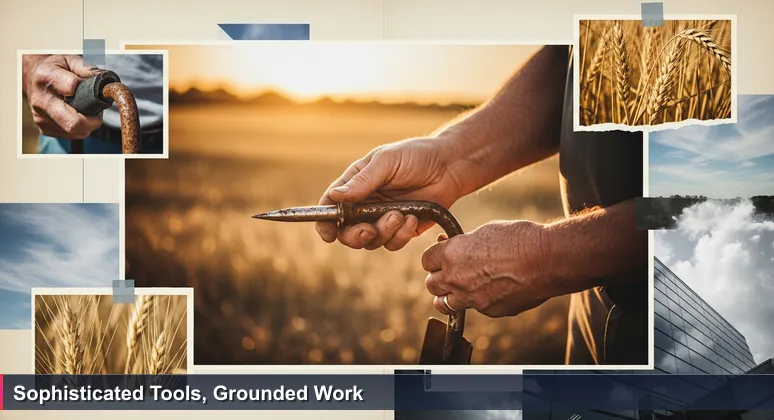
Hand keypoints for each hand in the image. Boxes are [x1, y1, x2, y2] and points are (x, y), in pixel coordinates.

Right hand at [22, 55, 101, 138]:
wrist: (35, 80)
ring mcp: (41, 117)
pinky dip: (81, 129)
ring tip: (87, 110)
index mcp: (46, 77)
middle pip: (73, 122)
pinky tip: (78, 116)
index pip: (71, 88)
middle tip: (98, 111)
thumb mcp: (72, 61)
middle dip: (93, 120)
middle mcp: (41, 99)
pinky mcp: (45, 129)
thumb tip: (104, 82)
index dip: (88, 92)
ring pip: (76, 131)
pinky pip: (73, 136)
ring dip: (88, 124)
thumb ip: (87, 69)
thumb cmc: (59, 70)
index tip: (93, 91)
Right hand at [316, 137, 467, 250]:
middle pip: (347, 232)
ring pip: (370, 241)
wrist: (450, 166)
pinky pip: (393, 243)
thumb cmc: (416, 156)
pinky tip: (413, 218)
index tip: (327, 233)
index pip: (330, 206)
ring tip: (401, 215)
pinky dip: (401, 235)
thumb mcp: (386, 162)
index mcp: (355, 184)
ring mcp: (382, 218)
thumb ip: (362, 181)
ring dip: (383, 232)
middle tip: (369, 231)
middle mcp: (365, 204)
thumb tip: (334, 197)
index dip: (324, 222)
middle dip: (356, 236)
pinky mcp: (402, 229)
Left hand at [421, 220, 553, 317]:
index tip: (441, 257)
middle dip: (438, 278)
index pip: (426, 260)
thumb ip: (463, 244)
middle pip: (431, 284)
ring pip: (444, 304)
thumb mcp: (485, 231)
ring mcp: (471, 298)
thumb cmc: (519, 238)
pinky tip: (494, 290)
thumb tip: (450, 246)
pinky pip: (475, 308)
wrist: (547, 259)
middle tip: (449, 273)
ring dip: (449, 296)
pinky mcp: (488, 310)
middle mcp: (456, 279)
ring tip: (461, 288)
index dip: (434, 258)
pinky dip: (479, 301)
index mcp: (452, 254)